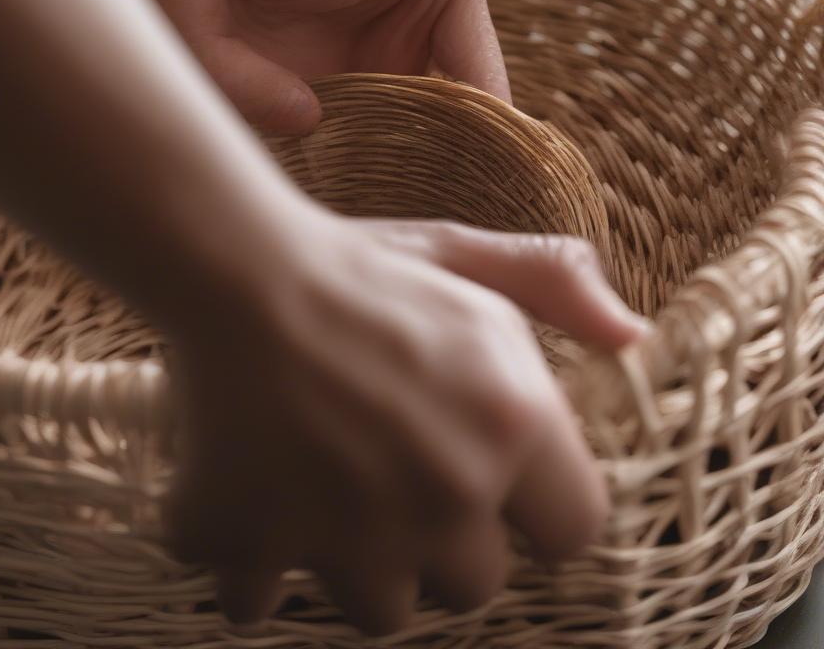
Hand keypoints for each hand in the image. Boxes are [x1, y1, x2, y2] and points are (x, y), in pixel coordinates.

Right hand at [170, 210, 647, 633]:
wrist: (231, 267)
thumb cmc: (353, 265)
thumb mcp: (461, 255)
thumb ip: (554, 282)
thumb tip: (632, 335)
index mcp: (511, 424)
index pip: (573, 531)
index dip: (532, 506)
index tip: (491, 478)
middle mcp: (446, 494)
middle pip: (472, 585)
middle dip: (438, 538)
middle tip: (390, 470)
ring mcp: (347, 534)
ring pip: (378, 608)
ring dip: (353, 562)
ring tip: (321, 485)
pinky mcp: (254, 549)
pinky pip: (257, 603)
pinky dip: (249, 563)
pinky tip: (245, 500)